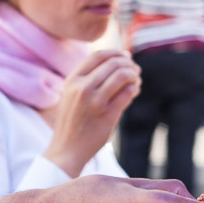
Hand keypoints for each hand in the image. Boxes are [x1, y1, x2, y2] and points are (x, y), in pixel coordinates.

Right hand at [43, 50, 140, 176]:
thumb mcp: (72, 95)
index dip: (115, 53)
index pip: (98, 55)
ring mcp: (95, 101)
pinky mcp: (107, 114)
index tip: (126, 57)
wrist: (66, 150)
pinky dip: (134, 88)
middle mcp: (82, 87)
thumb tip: (121, 60)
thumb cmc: (73, 121)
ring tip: (137, 80)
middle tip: (136, 70)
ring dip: (134, 75)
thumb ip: (90, 78)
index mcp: (72, 80)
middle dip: (129, 64)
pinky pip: (127, 93)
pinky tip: (135, 90)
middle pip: (113, 63)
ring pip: (122, 75)